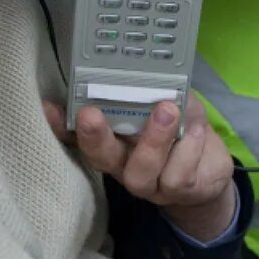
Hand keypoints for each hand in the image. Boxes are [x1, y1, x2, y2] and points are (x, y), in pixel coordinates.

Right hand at [43, 93, 236, 241]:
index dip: (60, 124)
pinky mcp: (178, 191)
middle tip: (92, 114)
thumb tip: (128, 67)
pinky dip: (189, 148)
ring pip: (141, 171)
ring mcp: (149, 184)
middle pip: (100, 158)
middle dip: (94, 137)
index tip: (49, 107)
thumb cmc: (178, 128)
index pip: (77, 135)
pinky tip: (197, 130)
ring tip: (168, 110)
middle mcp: (123, 165)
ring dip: (154, 139)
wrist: (209, 168)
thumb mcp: (164, 103)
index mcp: (113, 140)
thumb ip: (145, 90)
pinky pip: (179, 174)